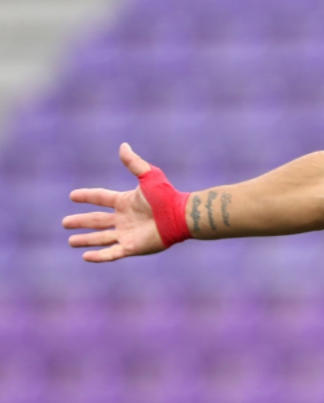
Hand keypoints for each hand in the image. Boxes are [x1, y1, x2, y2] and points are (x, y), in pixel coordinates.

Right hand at [63, 143, 165, 261]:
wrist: (179, 216)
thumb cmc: (166, 196)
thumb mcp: (148, 176)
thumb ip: (134, 163)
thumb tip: (123, 145)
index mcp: (126, 202)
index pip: (101, 198)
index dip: (87, 196)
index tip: (72, 196)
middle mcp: (125, 219)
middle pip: (97, 221)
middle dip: (81, 222)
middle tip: (65, 223)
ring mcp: (128, 234)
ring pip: (101, 238)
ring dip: (86, 240)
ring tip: (71, 241)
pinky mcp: (132, 247)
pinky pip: (111, 253)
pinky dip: (99, 256)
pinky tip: (85, 257)